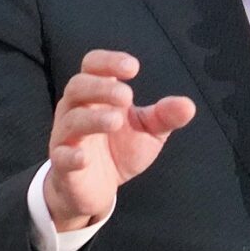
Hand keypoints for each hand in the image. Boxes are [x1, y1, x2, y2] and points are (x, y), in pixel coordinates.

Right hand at [44, 50, 195, 230]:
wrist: (98, 189)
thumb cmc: (120, 149)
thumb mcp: (148, 131)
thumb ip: (165, 116)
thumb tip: (188, 106)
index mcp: (96, 94)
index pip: (92, 65)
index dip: (109, 61)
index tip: (133, 68)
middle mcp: (76, 109)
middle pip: (78, 86)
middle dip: (102, 87)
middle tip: (127, 96)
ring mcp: (67, 136)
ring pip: (71, 119)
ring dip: (93, 117)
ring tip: (116, 121)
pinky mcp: (63, 165)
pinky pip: (61, 156)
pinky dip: (71, 155)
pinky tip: (84, 157)